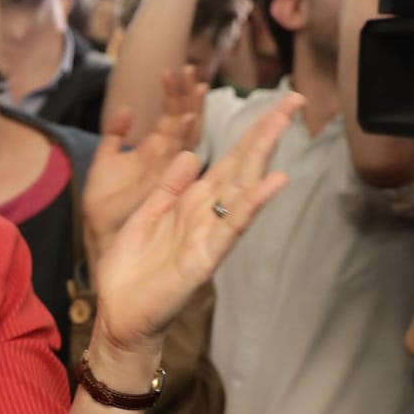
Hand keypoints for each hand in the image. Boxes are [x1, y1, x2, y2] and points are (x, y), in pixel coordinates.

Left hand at [85, 68, 207, 261]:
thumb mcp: (105, 161)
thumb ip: (115, 135)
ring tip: (195, 84)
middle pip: (185, 122)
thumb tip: (125, 109)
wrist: (98, 231)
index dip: (177, 96)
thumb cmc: (104, 201)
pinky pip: (180, 160)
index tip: (179, 71)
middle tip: (191, 68)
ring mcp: (167, 171)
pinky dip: (185, 138)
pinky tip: (188, 117)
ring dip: (191, 110)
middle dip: (189, 96)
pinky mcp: (164, 185)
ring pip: (187, 135)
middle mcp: (167, 160)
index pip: (172, 117)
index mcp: (155, 152)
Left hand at [92, 92, 303, 355]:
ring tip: (283, 124)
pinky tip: (273, 182)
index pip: (227, 161)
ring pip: (241, 188)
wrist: (119, 314)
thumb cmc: (132, 271)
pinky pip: (232, 226)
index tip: (272, 105)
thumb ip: (167, 187)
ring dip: (262, 156)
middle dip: (265, 133)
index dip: (248, 133)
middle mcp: (207, 215)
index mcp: (191, 203)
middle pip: (241, 166)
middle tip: (294, 99)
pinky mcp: (205, 258)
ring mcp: (210, 235)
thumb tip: (188, 154)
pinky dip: (252, 203)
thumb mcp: (144, 216)